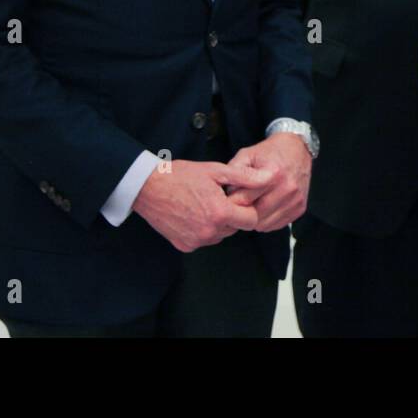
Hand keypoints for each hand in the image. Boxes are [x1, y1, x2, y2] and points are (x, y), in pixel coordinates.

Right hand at [133, 159, 272, 252]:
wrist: (147, 188)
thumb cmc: (181, 175)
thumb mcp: (216, 171)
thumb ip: (245, 178)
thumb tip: (270, 178)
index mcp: (220, 213)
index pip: (251, 220)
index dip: (247, 207)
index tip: (236, 196)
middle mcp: (209, 232)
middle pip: (236, 228)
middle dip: (232, 214)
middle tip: (217, 197)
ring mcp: (196, 241)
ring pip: (221, 235)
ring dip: (218, 222)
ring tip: (203, 203)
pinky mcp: (184, 246)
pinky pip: (204, 240)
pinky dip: (203, 229)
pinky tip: (193, 213)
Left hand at [225, 132, 311, 232]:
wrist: (297, 149)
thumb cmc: (269, 153)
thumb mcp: (246, 154)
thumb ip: (232, 172)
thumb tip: (224, 193)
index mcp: (273, 173)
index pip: (244, 199)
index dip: (231, 201)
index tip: (227, 200)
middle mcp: (287, 188)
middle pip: (255, 215)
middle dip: (242, 213)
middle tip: (236, 207)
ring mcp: (295, 199)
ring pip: (265, 224)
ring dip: (254, 220)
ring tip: (250, 207)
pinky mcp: (300, 207)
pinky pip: (277, 225)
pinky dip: (267, 221)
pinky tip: (263, 209)